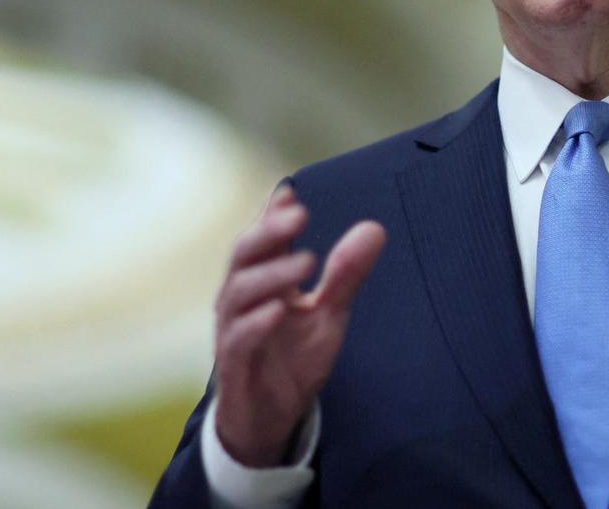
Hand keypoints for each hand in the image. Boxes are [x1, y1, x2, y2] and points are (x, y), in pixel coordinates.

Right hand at [213, 186, 385, 466]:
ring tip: (305, 262)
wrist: (270, 417)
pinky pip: (238, 339)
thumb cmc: (293, 358)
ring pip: (237, 293)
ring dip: (271, 273)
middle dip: (268, 232)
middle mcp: (241, 299)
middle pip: (244, 255)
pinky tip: (279, 309)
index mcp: (263, 281)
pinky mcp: (235, 365)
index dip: (272, 214)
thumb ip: (346, 274)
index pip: (263, 239)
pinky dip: (256, 323)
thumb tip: (374, 228)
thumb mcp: (329, 314)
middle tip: (299, 214)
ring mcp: (234, 330)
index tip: (291, 191)